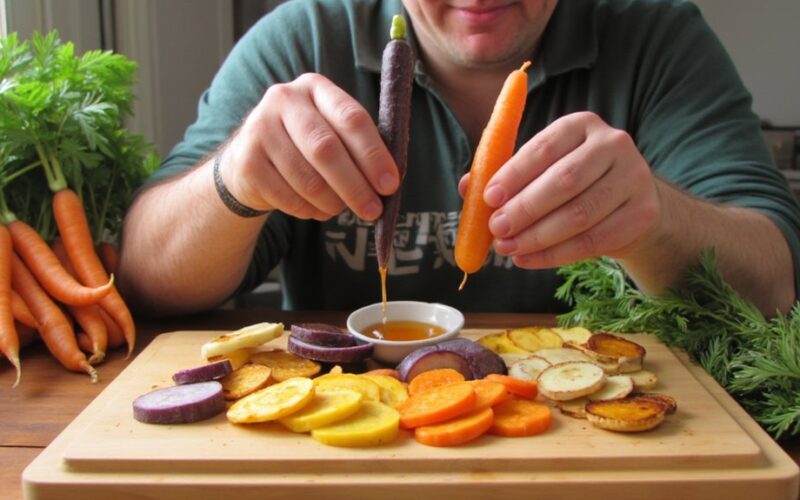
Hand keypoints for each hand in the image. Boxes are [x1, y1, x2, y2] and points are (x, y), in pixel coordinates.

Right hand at [220, 73, 398, 220]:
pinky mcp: (245, 161)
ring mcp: (259, 128)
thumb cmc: (306, 147)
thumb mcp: (332, 134)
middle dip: (355, 186)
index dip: (374, 154)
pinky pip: (287, 197)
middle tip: (373, 210)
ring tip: (341, 210)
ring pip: (308, 179)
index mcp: (316, 87)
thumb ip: (359, 150)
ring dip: (332, 203)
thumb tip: (388, 183)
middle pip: (326, 149)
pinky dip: (309, 211)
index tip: (390, 184)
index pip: (351, 118)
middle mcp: (284, 99)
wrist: (251, 160)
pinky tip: (315, 210)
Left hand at [475, 111, 661, 267]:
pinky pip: (594, 240)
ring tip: (507, 249)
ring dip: (537, 237)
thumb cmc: (572, 182)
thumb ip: (505, 175)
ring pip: (579, 214)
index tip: (488, 198)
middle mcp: (613, 144)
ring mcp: (634, 177)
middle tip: (496, 229)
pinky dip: (555, 254)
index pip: (544, 147)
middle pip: (564, 181)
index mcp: (581, 125)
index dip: (514, 174)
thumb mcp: (540, 170)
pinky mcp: (642, 213)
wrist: (628, 202)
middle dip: (524, 209)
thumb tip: (467, 187)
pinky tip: (528, 259)